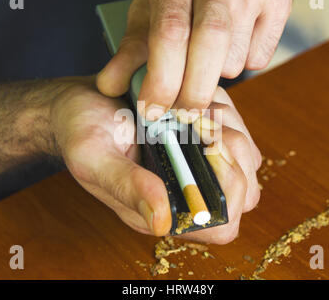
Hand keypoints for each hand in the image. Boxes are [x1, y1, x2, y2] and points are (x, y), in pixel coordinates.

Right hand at [51, 77, 260, 243]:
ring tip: (192, 111)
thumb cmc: (80, 130)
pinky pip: (238, 130)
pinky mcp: (202, 139)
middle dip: (234, 153)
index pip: (221, 225)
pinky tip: (195, 103)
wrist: (79, 103)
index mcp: (160, 210)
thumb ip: (126, 186)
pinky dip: (225, 113)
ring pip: (248, 159)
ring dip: (229, 128)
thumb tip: (161, 220)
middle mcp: (184, 192)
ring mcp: (197, 166)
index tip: (209, 151)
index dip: (229, 193)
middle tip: (201, 125)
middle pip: (246, 192)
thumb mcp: (93, 157)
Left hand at [97, 0, 291, 121]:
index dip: (162, 79)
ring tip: (204, 57)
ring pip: (236, 60)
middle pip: (211, 45)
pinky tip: (231, 46)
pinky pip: (259, 58)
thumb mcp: (148, 10)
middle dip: (194, 92)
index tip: (152, 110)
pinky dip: (241, 64)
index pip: (170, 33)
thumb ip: (130, 49)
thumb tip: (111, 87)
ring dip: (216, 75)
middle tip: (182, 113)